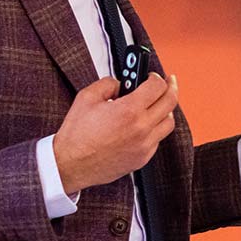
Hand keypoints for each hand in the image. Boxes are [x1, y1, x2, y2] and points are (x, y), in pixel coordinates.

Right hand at [53, 73, 179, 193]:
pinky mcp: (142, 158)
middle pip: (170, 102)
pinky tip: (145, 125)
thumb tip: (120, 83)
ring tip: (158, 104)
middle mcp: (141, 128)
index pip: (157, 86)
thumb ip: (108, 83)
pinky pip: (158, 139)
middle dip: (170, 88)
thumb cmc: (76, 135)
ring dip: (166, 110)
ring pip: (169, 123)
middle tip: (168, 83)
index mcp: (129, 110)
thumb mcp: (87, 97)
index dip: (156, 77)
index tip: (151, 76)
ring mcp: (144, 145)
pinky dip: (155, 129)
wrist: (70, 165)